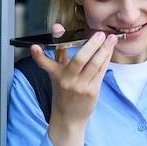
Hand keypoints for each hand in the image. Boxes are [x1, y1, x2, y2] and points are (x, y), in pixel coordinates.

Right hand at [31, 24, 118, 145]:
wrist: (69, 118)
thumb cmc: (64, 91)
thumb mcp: (57, 72)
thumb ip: (59, 50)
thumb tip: (57, 27)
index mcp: (55, 74)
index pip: (45, 63)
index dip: (38, 55)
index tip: (34, 47)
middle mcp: (67, 80)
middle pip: (79, 60)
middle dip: (91, 45)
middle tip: (100, 34)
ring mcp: (80, 86)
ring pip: (94, 65)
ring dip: (104, 50)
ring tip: (111, 39)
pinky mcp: (92, 91)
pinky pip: (101, 71)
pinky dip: (106, 58)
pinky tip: (110, 50)